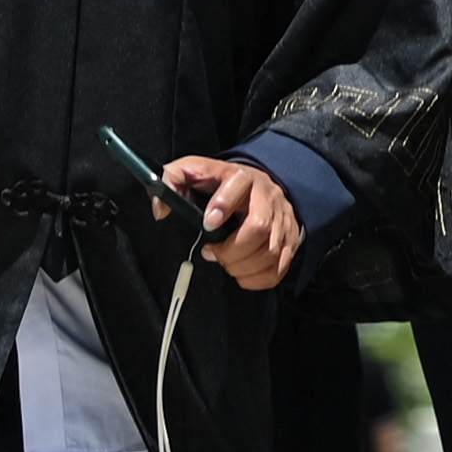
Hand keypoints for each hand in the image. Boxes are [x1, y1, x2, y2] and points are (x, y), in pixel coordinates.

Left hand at [155, 150, 304, 291]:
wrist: (263, 183)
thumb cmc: (223, 183)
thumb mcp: (195, 171)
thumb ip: (171, 179)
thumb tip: (160, 210)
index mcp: (242, 178)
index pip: (239, 185)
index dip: (223, 204)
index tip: (207, 223)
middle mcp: (267, 198)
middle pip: (259, 226)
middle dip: (231, 249)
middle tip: (212, 252)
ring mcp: (282, 221)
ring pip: (270, 252)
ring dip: (241, 267)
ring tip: (225, 262)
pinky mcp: (290, 241)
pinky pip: (278, 269)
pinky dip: (256, 279)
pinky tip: (241, 272)